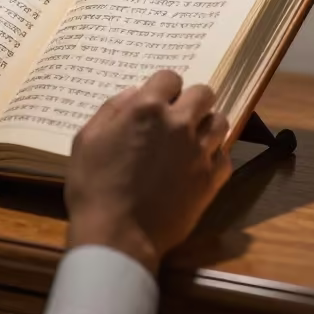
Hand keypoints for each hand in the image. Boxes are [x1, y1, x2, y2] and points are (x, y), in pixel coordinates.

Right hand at [65, 70, 231, 273]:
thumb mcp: (87, 140)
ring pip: (220, 121)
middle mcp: (179, 124)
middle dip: (191, 100)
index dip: (163, 87)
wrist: (117, 236)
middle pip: (204, 93)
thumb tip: (133, 93)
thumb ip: (111, 110)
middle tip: (178, 116)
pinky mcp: (211, 180)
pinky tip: (198, 165)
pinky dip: (214, 156)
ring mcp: (199, 152)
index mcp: (147, 109)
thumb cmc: (93, 187)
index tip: (158, 100)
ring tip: (192, 138)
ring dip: (206, 124)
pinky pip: (226, 156)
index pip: (170, 77)